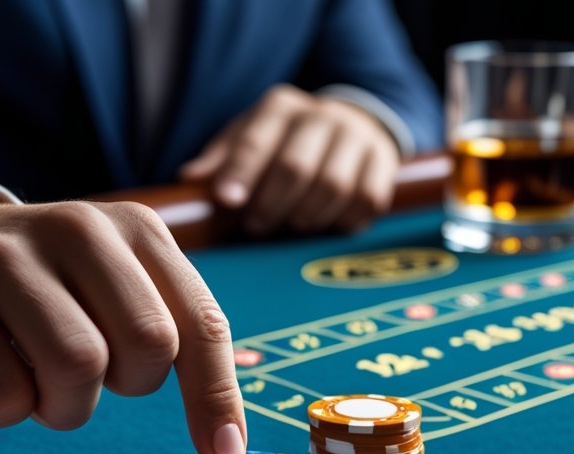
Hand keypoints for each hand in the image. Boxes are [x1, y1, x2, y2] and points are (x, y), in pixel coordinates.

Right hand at [0, 188, 246, 453]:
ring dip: (66, 404)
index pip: (202, 322)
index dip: (216, 397)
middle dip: (128, 384)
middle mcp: (77, 230)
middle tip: (92, 374)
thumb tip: (226, 444)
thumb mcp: (117, 281)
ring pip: (78, 368)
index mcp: (136, 228)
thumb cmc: (43, 283)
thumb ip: (174, 337)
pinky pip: (3, 395)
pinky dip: (8, 410)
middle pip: (147, 345)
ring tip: (41, 379)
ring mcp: (2, 260)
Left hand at [180, 84, 399, 235]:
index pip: (257, 139)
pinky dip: (345, 220)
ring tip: (293, 227)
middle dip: (272, 204)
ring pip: (334, 186)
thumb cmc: (286, 142)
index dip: (241, 172)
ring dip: (308, 216)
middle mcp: (322, 115)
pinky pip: (367, 198)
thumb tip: (189, 181)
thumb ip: (220, 160)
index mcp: (280, 107)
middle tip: (256, 227)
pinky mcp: (384, 161)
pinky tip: (329, 226)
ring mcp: (358, 136)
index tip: (228, 201)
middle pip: (296, 166)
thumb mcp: (249, 139)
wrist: (351, 125)